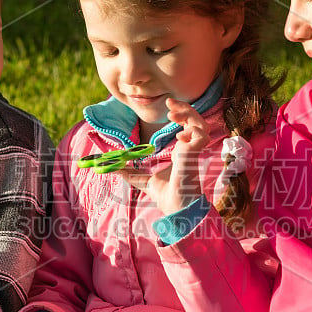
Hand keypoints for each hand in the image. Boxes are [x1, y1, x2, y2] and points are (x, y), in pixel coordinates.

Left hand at [117, 98, 209, 213]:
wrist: (175, 207)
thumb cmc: (165, 196)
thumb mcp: (143, 180)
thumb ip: (130, 173)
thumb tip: (110, 168)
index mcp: (182, 152)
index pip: (188, 126)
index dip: (181, 114)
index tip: (169, 109)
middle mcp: (190, 149)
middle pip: (196, 120)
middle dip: (185, 108)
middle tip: (170, 103)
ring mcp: (194, 151)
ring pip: (201, 124)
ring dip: (189, 115)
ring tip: (173, 114)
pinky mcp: (195, 155)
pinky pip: (201, 135)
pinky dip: (193, 131)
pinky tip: (180, 137)